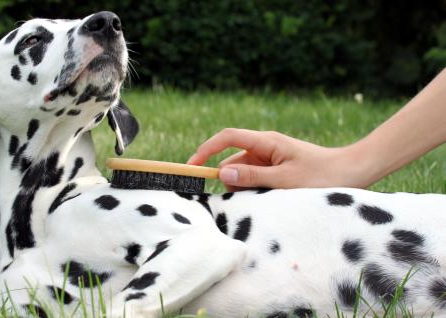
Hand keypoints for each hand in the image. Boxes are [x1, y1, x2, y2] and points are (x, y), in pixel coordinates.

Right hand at [187, 128, 364, 190]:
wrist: (351, 171)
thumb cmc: (321, 174)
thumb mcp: (284, 179)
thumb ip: (252, 177)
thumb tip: (222, 174)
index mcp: (265, 141)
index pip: (227, 138)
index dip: (206, 150)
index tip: (192, 166)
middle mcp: (264, 146)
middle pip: (233, 159)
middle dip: (228, 178)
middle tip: (233, 196)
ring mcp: (270, 157)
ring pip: (243, 171)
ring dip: (243, 186)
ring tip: (260, 199)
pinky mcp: (276, 167)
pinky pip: (255, 176)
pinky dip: (253, 188)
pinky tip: (265, 198)